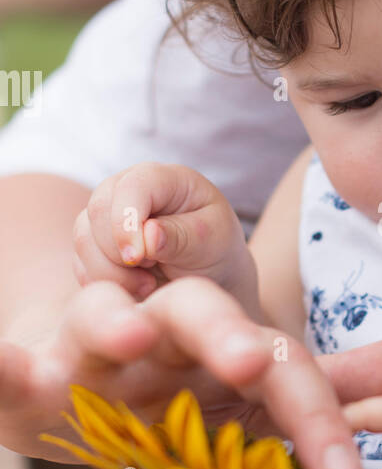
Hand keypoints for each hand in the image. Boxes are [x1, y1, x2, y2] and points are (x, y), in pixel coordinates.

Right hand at [0, 276, 381, 468]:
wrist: (79, 365)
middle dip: (227, 337)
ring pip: (105, 316)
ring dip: (116, 319)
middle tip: (252, 360)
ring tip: (128, 329)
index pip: (279, 360)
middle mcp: (161, 331)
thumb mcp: (246, 391)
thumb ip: (323, 385)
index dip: (315, 408)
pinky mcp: (28, 377)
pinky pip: (4, 372)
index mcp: (220, 340)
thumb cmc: (175, 384)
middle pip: (200, 318)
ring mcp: (92, 348)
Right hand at [72, 162, 251, 304]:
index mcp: (164, 178)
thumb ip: (182, 236)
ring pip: (83, 238)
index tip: (137, 257)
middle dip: (118, 251)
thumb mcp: (212, 243)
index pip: (132, 186)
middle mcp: (127, 189)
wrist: (204, 276)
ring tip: (146, 286)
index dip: (127, 220)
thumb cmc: (214, 251)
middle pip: (98, 209)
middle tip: (149, 276)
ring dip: (110, 272)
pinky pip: (80, 262)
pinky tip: (133, 290)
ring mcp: (106, 215)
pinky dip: (102, 282)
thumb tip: (148, 235)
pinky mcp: (93, 243)